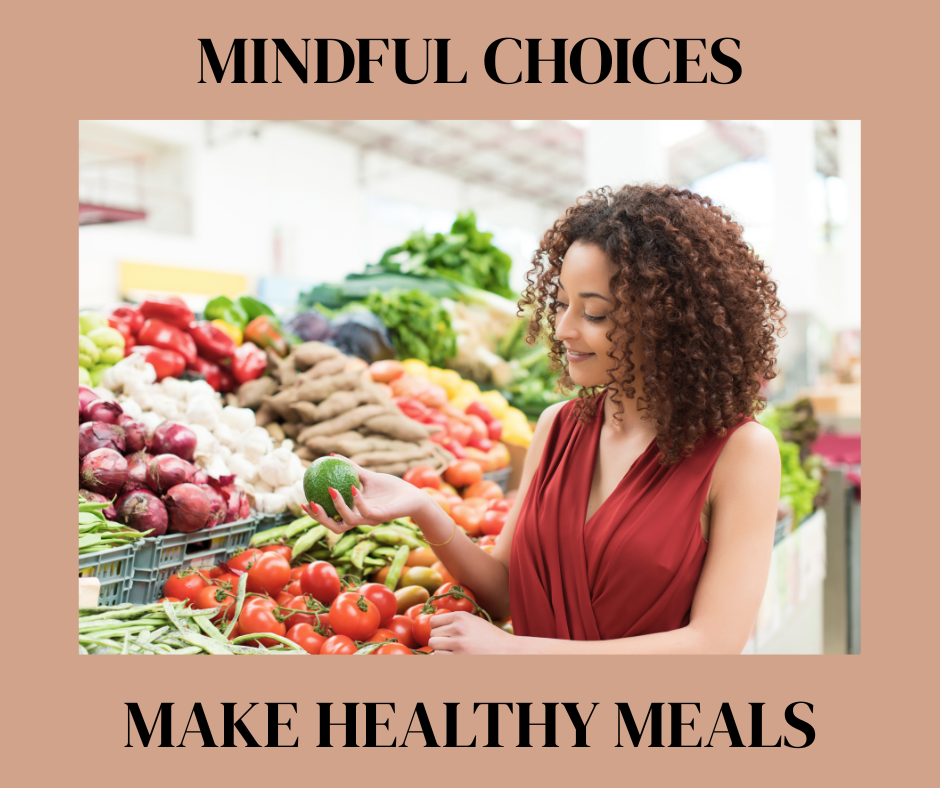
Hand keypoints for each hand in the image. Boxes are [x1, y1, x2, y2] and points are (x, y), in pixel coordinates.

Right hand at [300, 455, 429, 534]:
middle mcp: (361, 519)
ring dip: (338, 507)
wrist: (414, 494)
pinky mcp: (382, 516)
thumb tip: (332, 455)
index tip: (303, 501)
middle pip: (334, 527)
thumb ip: (352, 469)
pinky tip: (352, 487)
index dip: (315, 514)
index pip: (331, 518)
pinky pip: (366, 510)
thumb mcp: (368, 476)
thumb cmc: (391, 488)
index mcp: (355, 512)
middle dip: (320, 519)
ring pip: (348, 521)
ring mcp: (370, 519)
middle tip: (310, 503)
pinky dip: (357, 500)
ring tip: (331, 490)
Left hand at [427, 611, 517, 654]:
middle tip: (451, 646)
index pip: (433, 622)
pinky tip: (455, 659)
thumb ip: (456, 621)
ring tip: (454, 653)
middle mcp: (458, 628)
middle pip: (432, 636)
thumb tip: (433, 624)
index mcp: (461, 616)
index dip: (437, 630)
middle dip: (439, 641)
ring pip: (434, 647)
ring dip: (441, 651)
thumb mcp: (474, 622)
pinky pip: (439, 658)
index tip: (443, 635)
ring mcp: (458, 644)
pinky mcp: (459, 659)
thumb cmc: (490, 638)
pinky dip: (444, 660)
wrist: (507, 652)